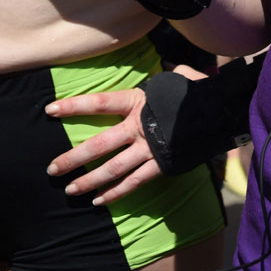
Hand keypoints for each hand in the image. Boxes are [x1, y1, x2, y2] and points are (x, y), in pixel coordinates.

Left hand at [44, 64, 205, 202]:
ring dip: (89, 180)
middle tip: (51, 169)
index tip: (50, 110)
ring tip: (69, 189)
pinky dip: (115, 193)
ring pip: (112, 169)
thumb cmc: (194, 91)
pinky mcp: (160, 166)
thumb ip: (160, 78)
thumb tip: (166, 69)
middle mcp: (139, 126)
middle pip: (99, 144)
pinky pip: (133, 183)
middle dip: (72, 157)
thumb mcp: (174, 77)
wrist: (221, 110)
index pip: (99, 103)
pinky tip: (98, 201)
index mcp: (137, 101)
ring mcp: (149, 148)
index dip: (73, 106)